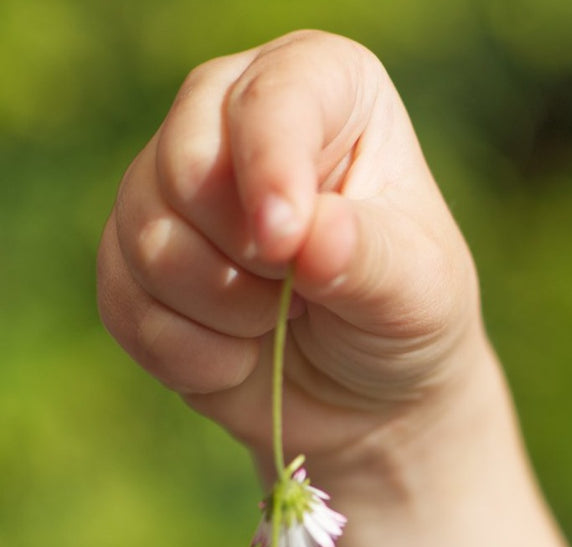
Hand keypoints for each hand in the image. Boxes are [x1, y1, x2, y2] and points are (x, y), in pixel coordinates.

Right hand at [97, 30, 482, 474]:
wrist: (371, 398)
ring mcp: (177, 193)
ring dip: (224, 312)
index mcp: (327, 92)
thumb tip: (308, 237)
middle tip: (303, 298)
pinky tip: (240, 359)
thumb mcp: (417, 292)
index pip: (273, 97)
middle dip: (246, 258)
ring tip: (282, 323)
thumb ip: (366, 259)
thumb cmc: (407, 321)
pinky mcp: (138, 264)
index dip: (270, 166)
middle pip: (185, 166)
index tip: (286, 243)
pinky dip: (189, 353)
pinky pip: (124, 303)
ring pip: (146, 239)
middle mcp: (237, 123)